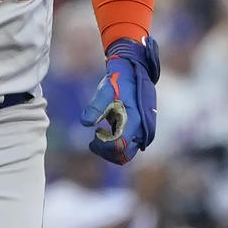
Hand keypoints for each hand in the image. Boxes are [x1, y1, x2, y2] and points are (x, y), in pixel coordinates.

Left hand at [80, 36, 159, 164]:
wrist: (132, 73)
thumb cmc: (118, 81)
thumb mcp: (105, 91)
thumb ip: (96, 107)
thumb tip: (85, 123)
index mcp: (135, 119)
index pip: (120, 145)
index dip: (104, 145)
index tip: (95, 133)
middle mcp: (142, 129)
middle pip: (124, 155)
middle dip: (106, 152)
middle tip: (93, 140)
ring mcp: (141, 131)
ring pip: (127, 154)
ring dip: (111, 151)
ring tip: (99, 135)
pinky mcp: (138, 131)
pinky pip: (128, 147)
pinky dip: (115, 146)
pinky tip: (104, 132)